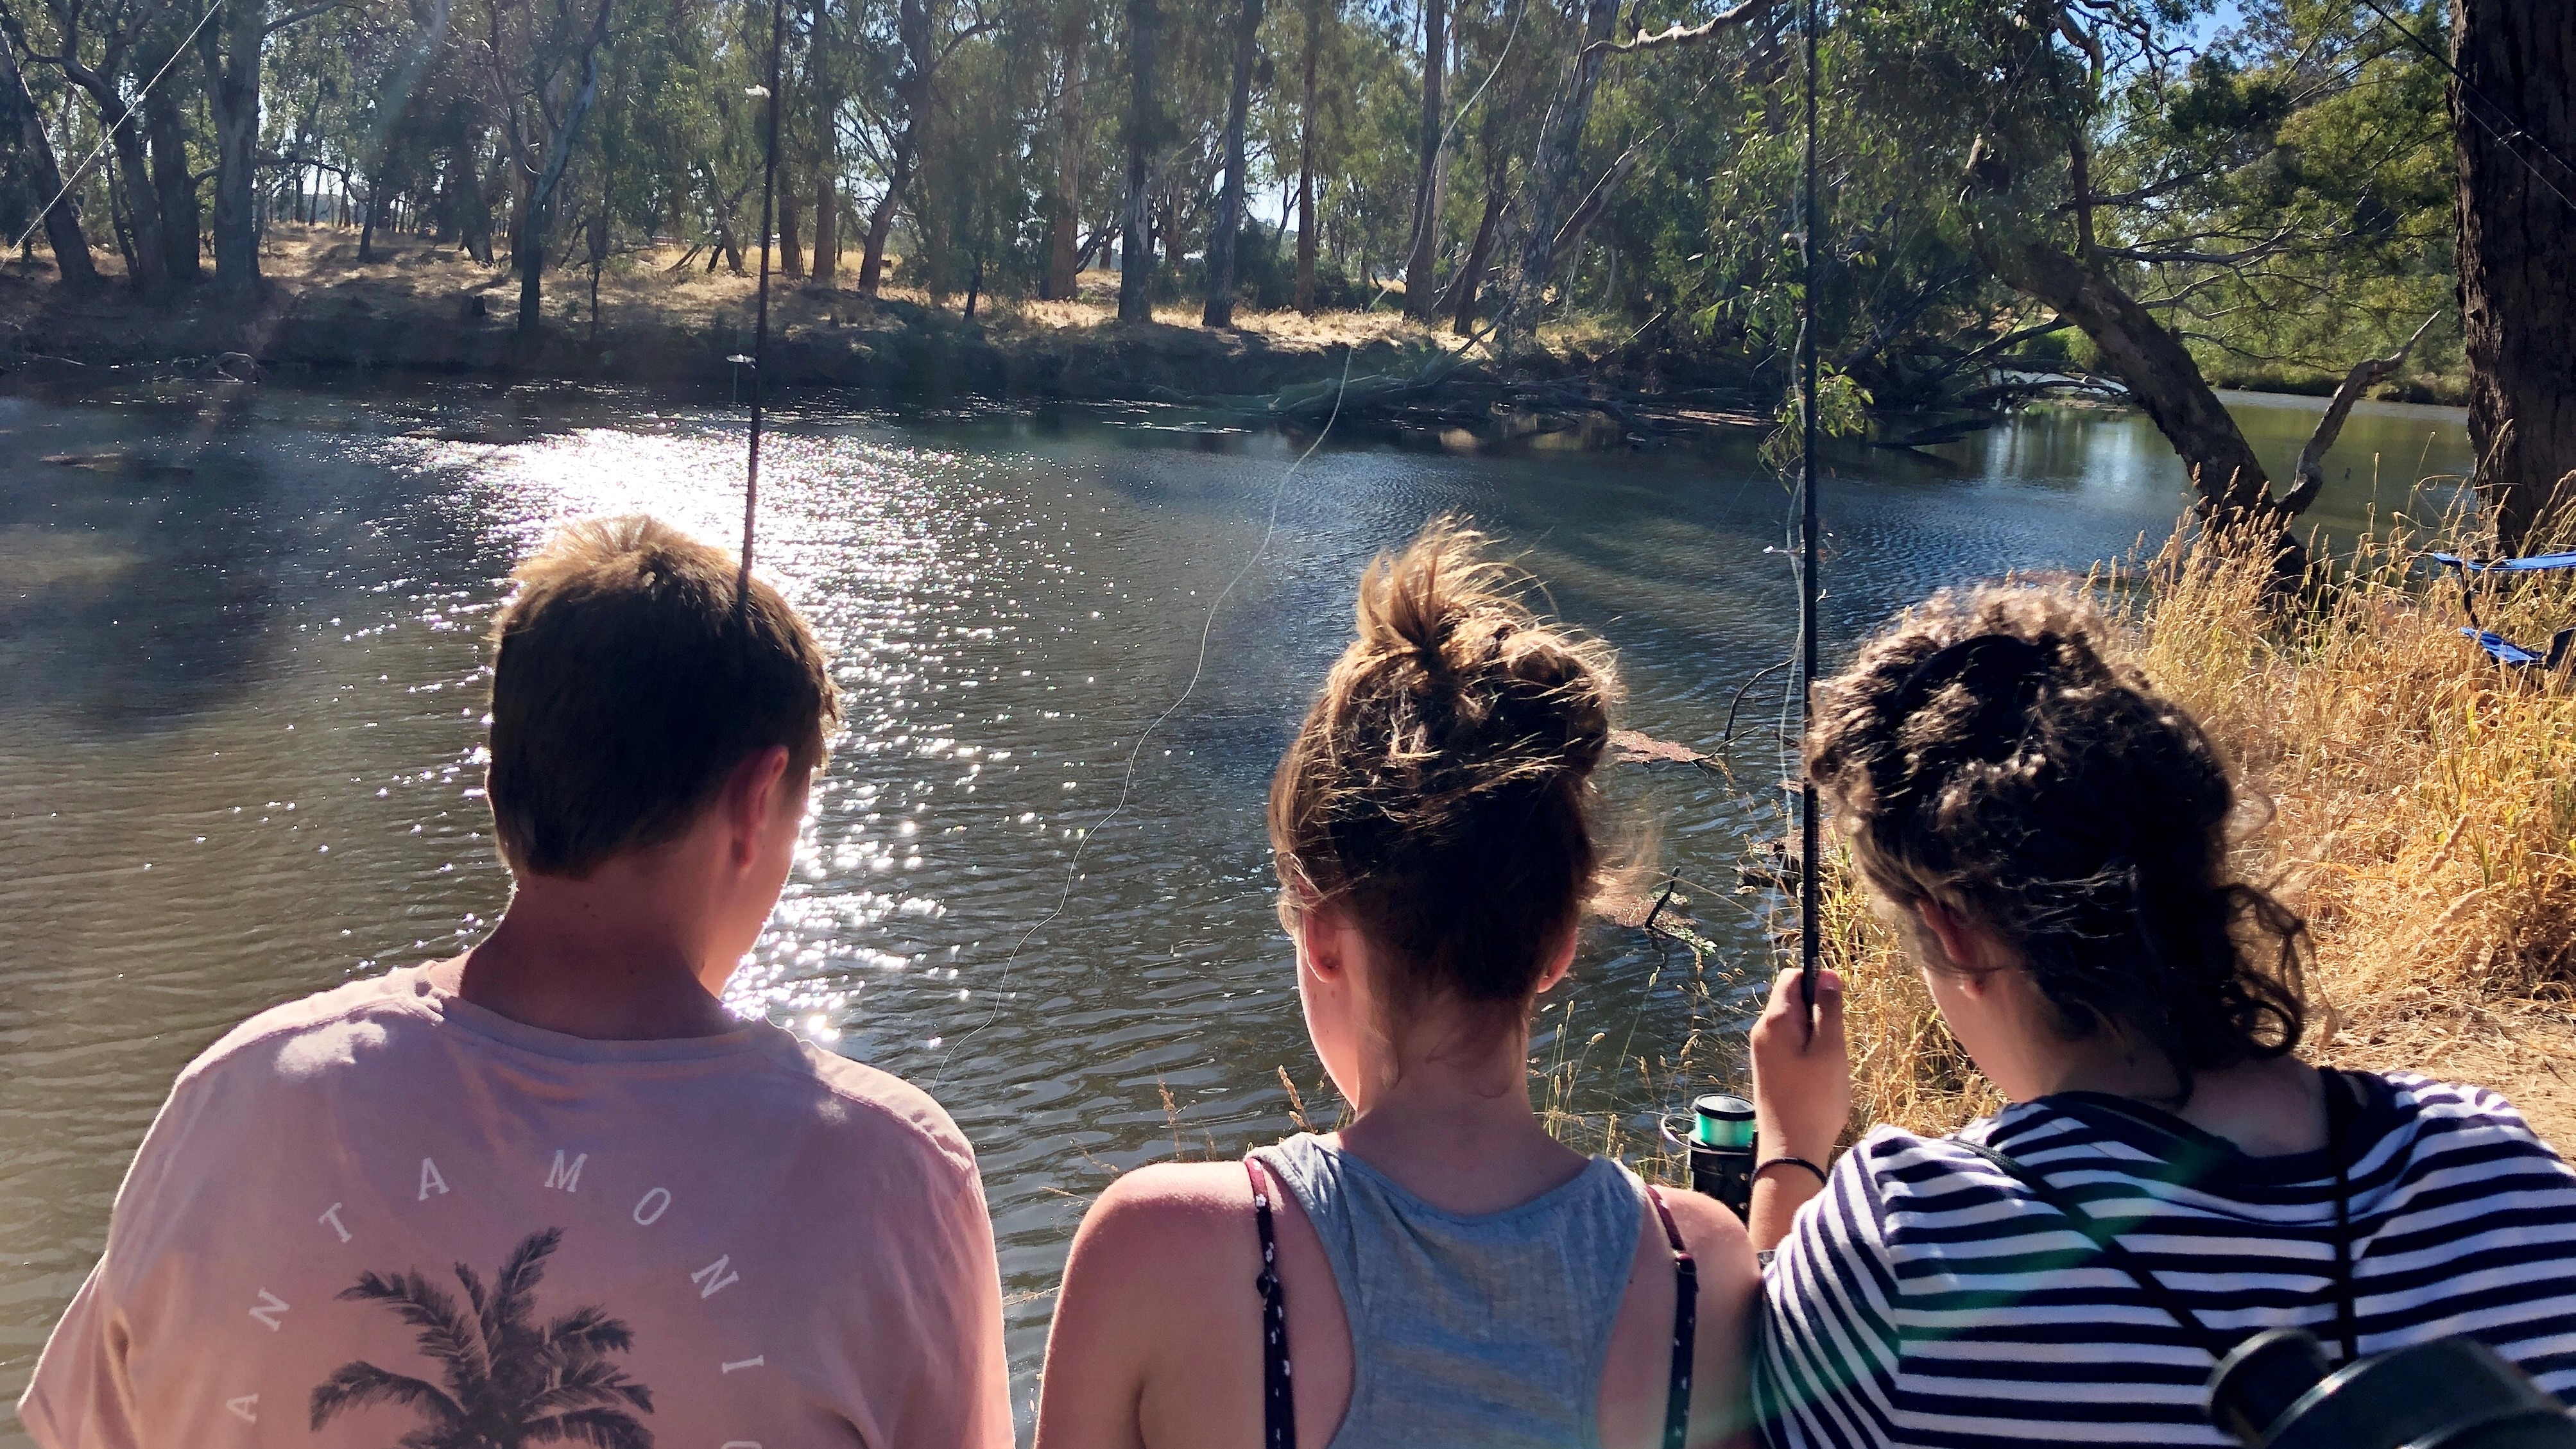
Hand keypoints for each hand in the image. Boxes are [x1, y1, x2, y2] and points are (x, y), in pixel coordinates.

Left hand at [1749, 967, 1849, 1165]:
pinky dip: (1808, 1053)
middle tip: (1834, 1046)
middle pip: (1793, 1001)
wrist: (1791, 1151)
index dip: (1817, 982)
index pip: (1791, 978)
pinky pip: (1791, 1046)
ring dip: (1817, 1037)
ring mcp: (1763, 1052)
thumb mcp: (1830, 1049)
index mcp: (1774, 1022)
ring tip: (1828, 1067)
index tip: (1837, 1007)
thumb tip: (1825, 973)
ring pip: (1795, 1026)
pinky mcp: (1768, 1070)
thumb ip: (1828, 1009)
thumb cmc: (1815, 1100)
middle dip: (1819, 1013)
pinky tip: (1819, 1079)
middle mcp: (1762, 1032)